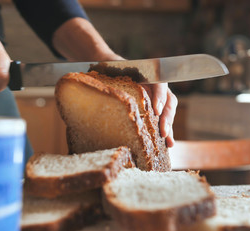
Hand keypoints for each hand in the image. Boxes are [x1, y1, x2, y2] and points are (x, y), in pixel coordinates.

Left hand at [53, 17, 177, 146]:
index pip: (158, 82)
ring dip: (169, 127)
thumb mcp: (102, 71)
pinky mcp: (150, 109)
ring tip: (168, 143)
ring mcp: (153, 98)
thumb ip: (99, 79)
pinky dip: (165, 131)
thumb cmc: (103, 70)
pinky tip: (166, 144)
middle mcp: (152, 86)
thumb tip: (80, 86)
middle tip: (162, 132)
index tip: (155, 109)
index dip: (159, 96)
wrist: (103, 68)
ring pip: (167, 110)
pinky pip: (161, 119)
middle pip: (168, 100)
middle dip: (167, 117)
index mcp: (143, 74)